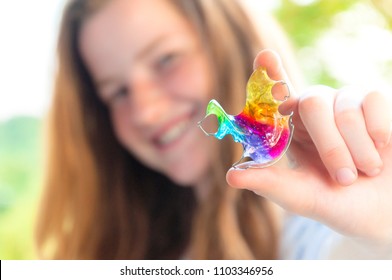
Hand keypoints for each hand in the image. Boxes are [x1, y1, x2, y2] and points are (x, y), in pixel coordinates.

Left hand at [226, 50, 391, 243]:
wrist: (379, 211)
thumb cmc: (336, 202)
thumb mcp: (300, 196)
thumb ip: (269, 184)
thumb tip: (230, 175)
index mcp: (289, 127)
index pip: (275, 93)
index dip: (269, 73)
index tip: (264, 57)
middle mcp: (312, 108)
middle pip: (311, 103)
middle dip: (329, 145)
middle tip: (343, 179)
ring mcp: (342, 102)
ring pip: (344, 109)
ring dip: (356, 150)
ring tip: (364, 172)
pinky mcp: (373, 100)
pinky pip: (373, 102)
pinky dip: (377, 134)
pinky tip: (380, 152)